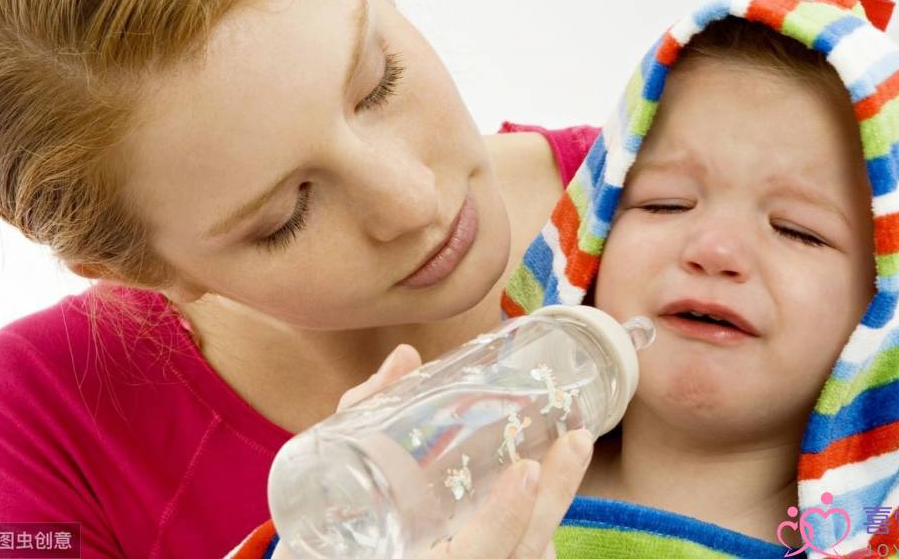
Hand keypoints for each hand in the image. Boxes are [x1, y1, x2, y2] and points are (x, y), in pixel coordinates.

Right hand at [278, 344, 593, 558]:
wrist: (331, 554)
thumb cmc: (323, 527)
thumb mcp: (334, 472)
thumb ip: (365, 416)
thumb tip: (406, 359)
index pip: (472, 558)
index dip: (503, 521)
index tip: (527, 471)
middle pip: (516, 557)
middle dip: (553, 500)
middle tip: (575, 441)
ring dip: (552, 511)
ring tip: (571, 453)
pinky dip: (533, 533)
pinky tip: (544, 495)